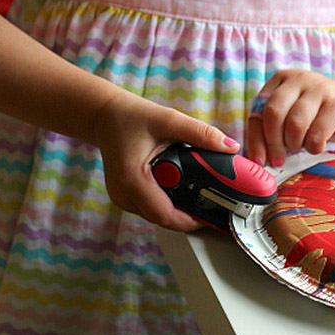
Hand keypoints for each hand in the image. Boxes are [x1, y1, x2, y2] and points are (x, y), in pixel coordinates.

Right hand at [92, 86, 239, 231]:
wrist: (105, 114)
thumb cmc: (131, 116)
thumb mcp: (169, 120)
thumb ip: (200, 133)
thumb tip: (230, 146)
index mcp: (132, 180)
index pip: (166, 216)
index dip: (191, 220)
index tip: (213, 212)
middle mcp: (123, 195)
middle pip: (163, 218)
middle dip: (188, 212)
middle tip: (211, 198)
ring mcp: (121, 198)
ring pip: (157, 214)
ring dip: (177, 206)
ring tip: (197, 187)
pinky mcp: (124, 196)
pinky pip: (150, 206)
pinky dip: (166, 199)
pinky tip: (178, 183)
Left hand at [246, 70, 334, 166]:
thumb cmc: (320, 117)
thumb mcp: (292, 116)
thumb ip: (274, 129)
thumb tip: (256, 158)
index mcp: (281, 80)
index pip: (258, 109)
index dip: (256, 138)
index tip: (260, 160)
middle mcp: (298, 79)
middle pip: (274, 113)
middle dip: (273, 143)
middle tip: (279, 160)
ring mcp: (319, 88)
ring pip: (295, 124)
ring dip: (296, 144)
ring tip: (303, 145)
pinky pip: (316, 134)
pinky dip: (314, 147)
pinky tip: (318, 145)